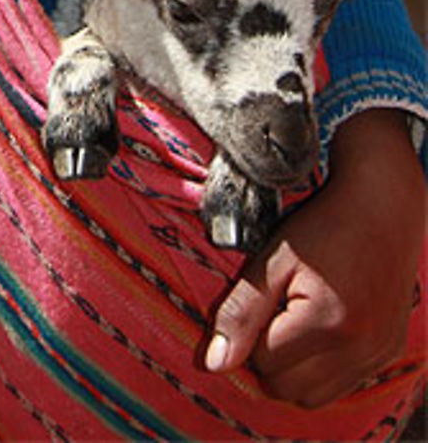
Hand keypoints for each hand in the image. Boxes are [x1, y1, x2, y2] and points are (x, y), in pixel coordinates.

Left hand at [205, 110, 424, 405]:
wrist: (384, 206)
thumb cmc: (324, 225)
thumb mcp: (272, 260)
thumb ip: (241, 312)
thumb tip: (214, 364)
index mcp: (326, 322)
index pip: (264, 362)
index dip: (252, 331)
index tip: (263, 298)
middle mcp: (360, 348)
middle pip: (289, 389)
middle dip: (271, 356)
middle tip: (278, 309)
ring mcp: (379, 354)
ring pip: (316, 397)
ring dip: (297, 370)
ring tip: (297, 320)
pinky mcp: (389, 352)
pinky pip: (344, 384)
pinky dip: (325, 368)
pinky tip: (322, 328)